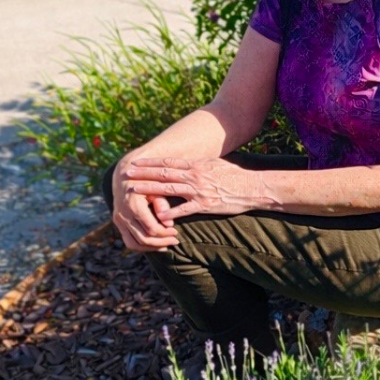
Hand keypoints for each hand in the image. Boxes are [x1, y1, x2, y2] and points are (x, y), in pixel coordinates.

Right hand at [111, 157, 180, 250]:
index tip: (176, 232)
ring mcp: (118, 219)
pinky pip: (128, 240)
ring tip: (166, 245)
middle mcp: (123, 214)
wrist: (124, 174)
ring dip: (151, 248)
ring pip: (134, 243)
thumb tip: (169, 224)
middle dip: (161, 242)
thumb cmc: (145, 178)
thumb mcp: (156, 186)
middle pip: (143, 239)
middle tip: (175, 240)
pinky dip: (141, 245)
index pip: (151, 228)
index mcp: (133, 205)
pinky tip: (155, 244)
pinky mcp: (117, 222)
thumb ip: (162, 203)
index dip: (165, 233)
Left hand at [124, 156, 265, 218]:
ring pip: (168, 189)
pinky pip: (184, 210)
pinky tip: (157, 216)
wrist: (253, 187)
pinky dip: (170, 213)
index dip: (150, 162)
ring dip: (149, 190)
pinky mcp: (205, 205)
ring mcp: (199, 190)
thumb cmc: (235, 175)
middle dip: (143, 173)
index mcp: (196, 165)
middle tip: (126, 174)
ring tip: (133, 191)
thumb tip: (186, 163)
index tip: (136, 162)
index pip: (168, 162)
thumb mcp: (215, 164)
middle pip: (164, 173)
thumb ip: (198, 165)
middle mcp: (194, 176)